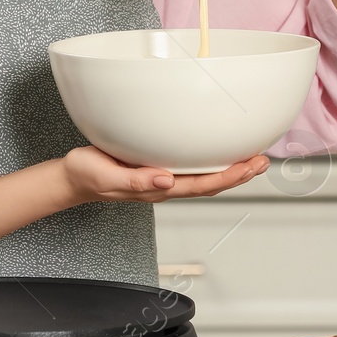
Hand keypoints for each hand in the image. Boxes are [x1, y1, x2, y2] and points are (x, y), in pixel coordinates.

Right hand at [60, 145, 269, 204]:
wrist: (73, 177)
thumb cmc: (88, 176)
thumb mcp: (106, 176)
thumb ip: (135, 180)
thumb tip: (166, 180)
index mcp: (158, 188)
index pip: (202, 185)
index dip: (230, 176)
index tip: (250, 166)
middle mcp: (165, 183)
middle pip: (211, 182)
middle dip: (239, 173)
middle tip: (263, 160)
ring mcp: (162, 175)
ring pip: (204, 175)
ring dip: (230, 167)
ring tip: (251, 156)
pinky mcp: (156, 164)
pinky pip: (190, 164)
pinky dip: (210, 157)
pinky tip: (216, 148)